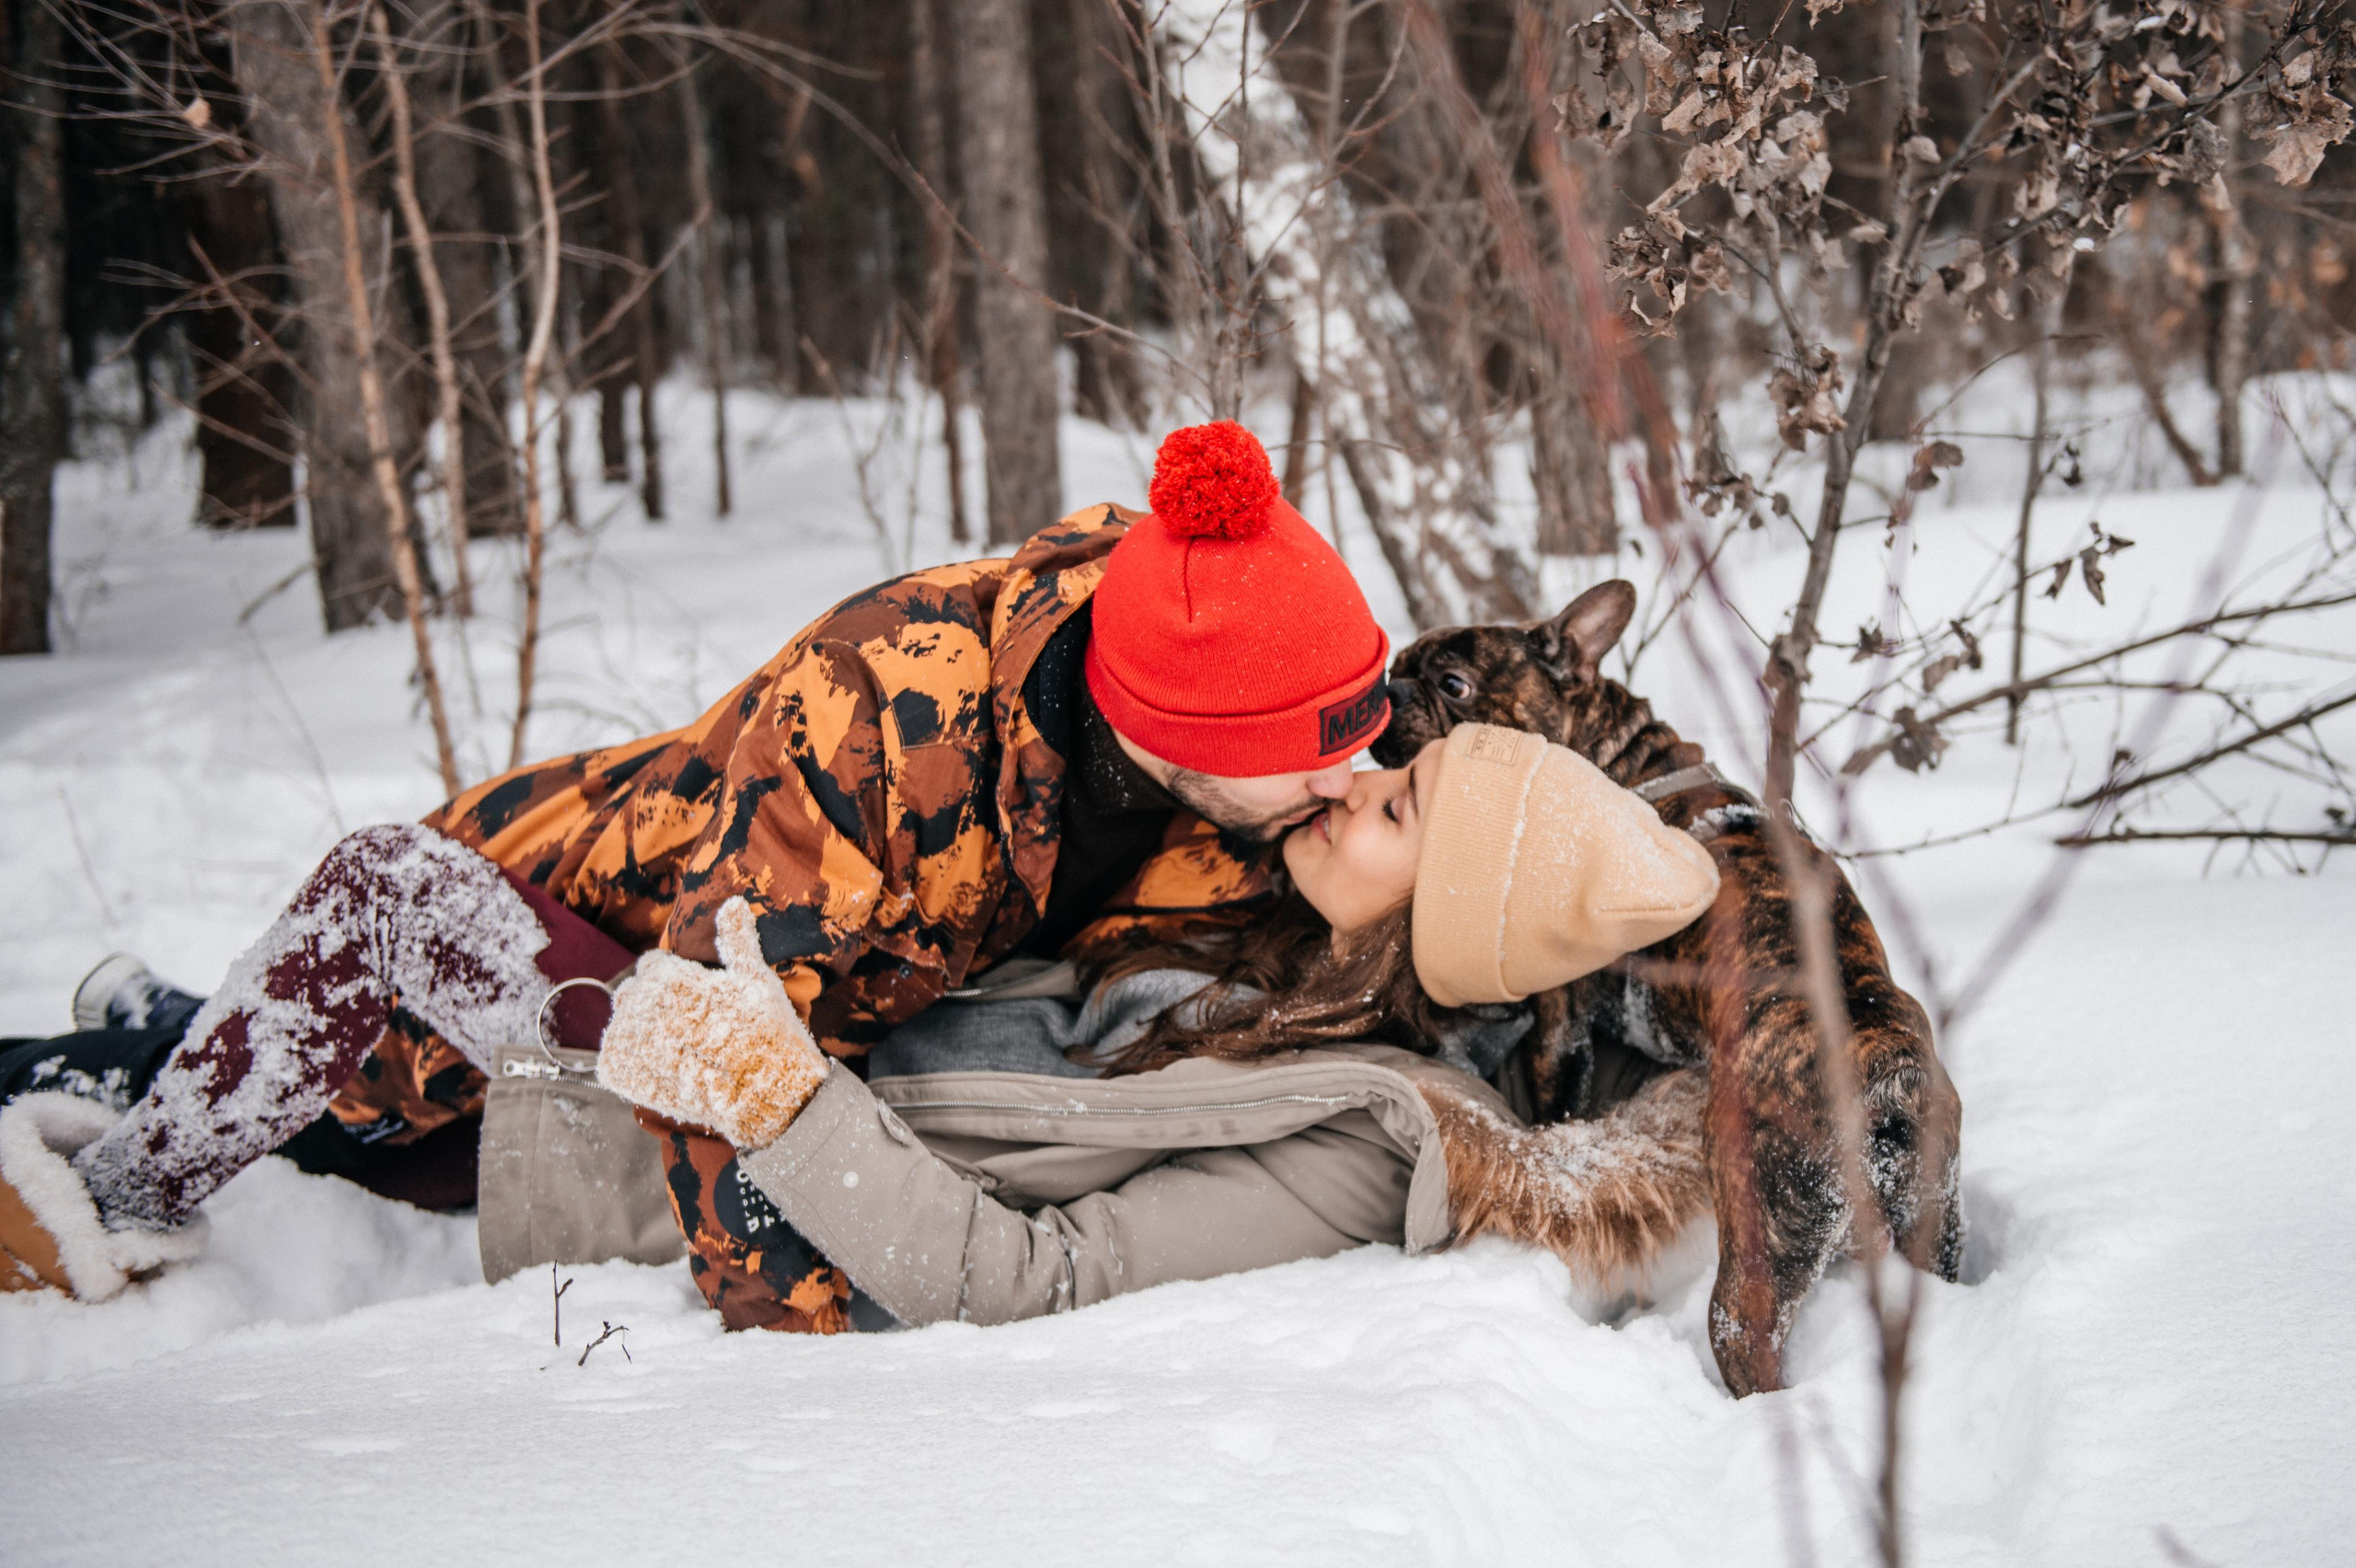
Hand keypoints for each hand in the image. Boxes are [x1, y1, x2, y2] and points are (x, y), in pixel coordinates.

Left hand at [595, 897, 829, 1149]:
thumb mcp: (757, 979)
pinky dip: (630, 1062)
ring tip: (677, 1050)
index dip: (674, 980)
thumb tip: (734, 902)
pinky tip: (661, 1068)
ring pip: (621, 1024)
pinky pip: (611, 1058)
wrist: (766, 1096)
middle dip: (654, 1003)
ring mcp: (629, 1042)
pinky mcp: (622, 1074)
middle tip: (688, 1026)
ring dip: (642, 1032)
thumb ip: (737, 939)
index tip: (695, 998)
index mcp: (669, 978)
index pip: (652, 965)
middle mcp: (642, 1006)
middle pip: (632, 993)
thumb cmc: (767, 1034)